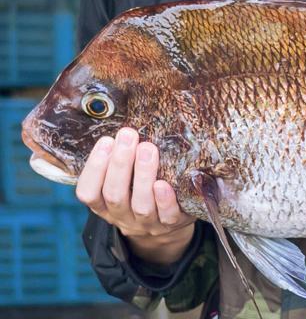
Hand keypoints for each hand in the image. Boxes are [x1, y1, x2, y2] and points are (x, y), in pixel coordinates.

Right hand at [76, 127, 195, 264]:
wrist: (167, 223)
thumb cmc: (141, 189)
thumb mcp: (125, 178)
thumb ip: (120, 158)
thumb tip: (122, 127)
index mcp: (105, 205)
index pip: (88, 193)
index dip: (94, 168)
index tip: (106, 141)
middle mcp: (122, 216)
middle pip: (114, 194)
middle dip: (120, 163)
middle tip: (128, 135)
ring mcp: (146, 224)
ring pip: (140, 205)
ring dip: (143, 175)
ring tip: (147, 149)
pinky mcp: (171, 224)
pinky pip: (167, 216)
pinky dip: (164, 200)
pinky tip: (163, 184)